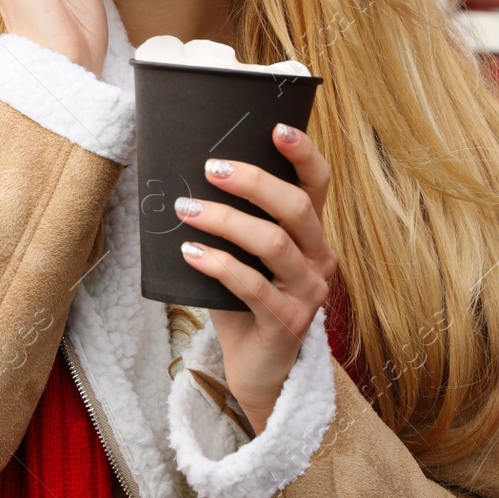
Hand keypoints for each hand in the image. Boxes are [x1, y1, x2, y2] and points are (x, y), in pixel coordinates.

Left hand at [174, 122, 336, 434]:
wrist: (259, 371)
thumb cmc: (244, 303)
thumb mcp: (242, 256)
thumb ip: (229, 220)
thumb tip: (180, 176)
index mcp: (310, 235)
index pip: (318, 184)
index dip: (303, 153)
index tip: (276, 127)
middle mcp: (319, 259)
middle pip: (297, 207)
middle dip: (254, 182)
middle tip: (212, 168)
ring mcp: (308, 293)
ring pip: (274, 243)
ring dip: (226, 221)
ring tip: (186, 209)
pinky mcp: (287, 322)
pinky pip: (252, 286)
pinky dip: (218, 264)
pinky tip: (190, 253)